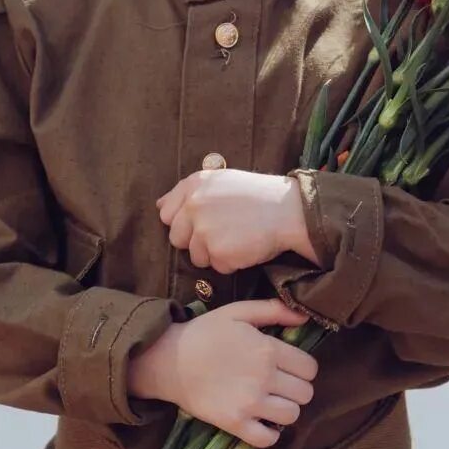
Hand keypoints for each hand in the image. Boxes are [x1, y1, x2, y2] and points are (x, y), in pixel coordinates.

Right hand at [131, 300, 317, 447]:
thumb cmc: (205, 332)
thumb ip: (274, 310)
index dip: (303, 367)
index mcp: (268, 350)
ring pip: (292, 416)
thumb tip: (303, 317)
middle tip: (282, 384)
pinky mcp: (234, 424)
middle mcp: (263, 379)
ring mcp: (249, 404)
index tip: (291, 366)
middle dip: (297, 387)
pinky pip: (267, 439)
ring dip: (286, 409)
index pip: (310, 368)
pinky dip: (270, 434)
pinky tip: (262, 421)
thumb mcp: (239, 312)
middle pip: (305, 393)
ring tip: (272, 401)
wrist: (168, 360)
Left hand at [157, 169, 317, 273]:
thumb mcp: (222, 182)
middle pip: (178, 238)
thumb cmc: (258, 196)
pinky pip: (216, 267)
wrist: (289, 211)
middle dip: (197, 241)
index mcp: (194, 185)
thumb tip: (159, 206)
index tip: (205, 222)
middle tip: (225, 232)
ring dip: (215, 253)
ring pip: (196, 256)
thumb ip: (189, 193)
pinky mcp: (217, 252)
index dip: (185, 222)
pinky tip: (246, 247)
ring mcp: (204, 229)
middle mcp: (194, 205)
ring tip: (238, 237)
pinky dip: (231, 263)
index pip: (167, 213)